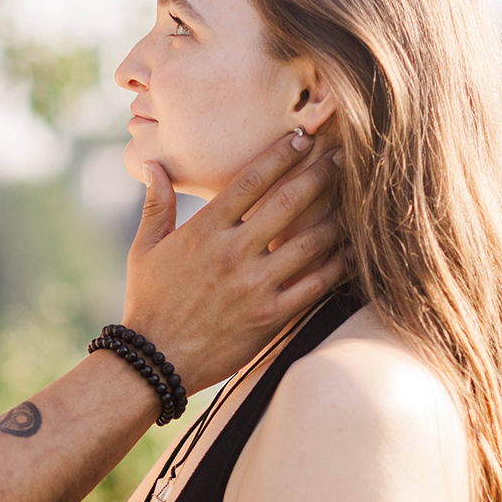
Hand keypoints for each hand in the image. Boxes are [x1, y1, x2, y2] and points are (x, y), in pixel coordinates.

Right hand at [124, 133, 349, 387]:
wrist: (155, 362)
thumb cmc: (149, 303)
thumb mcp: (145, 250)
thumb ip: (156, 205)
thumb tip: (153, 164)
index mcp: (204, 231)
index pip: (251, 180)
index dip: (281, 155)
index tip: (303, 138)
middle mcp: (233, 253)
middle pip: (288, 203)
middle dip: (320, 175)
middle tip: (344, 157)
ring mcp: (255, 285)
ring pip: (309, 242)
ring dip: (337, 218)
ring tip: (357, 201)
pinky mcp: (271, 316)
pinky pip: (315, 285)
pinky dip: (338, 266)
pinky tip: (354, 251)